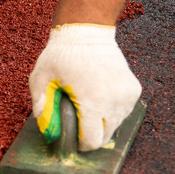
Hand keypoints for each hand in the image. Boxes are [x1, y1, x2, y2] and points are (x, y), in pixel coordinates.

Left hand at [29, 24, 141, 150]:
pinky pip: (123, 112)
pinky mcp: (134, 90)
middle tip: (78, 118)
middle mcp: (115, 100)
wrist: (87, 31)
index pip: (92, 141)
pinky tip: (99, 96)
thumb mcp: (40, 79)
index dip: (79, 142)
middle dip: (91, 133)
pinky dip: (112, 110)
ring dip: (102, 122)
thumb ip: (41, 108)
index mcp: (93, 101)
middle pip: (105, 136)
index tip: (71, 134)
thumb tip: (49, 133)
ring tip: (88, 104)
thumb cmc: (61, 55)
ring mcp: (127, 95)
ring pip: (116, 125)